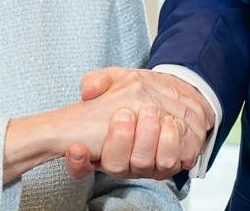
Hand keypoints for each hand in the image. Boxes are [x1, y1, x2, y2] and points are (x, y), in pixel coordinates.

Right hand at [61, 67, 211, 179]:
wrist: (173, 96)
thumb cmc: (137, 93)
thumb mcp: (114, 80)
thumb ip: (97, 81)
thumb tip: (88, 91)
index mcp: (99, 148)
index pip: (80, 167)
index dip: (77, 162)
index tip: (77, 147)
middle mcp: (120, 162)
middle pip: (115, 165)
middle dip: (121, 139)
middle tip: (127, 113)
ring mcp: (143, 167)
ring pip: (143, 164)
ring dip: (147, 138)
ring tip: (151, 110)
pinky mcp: (167, 166)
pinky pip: (170, 163)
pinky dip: (171, 142)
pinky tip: (170, 122)